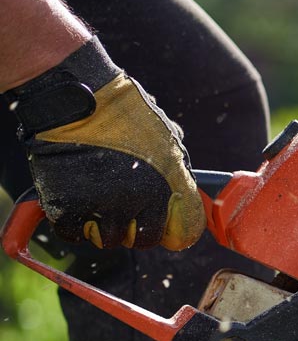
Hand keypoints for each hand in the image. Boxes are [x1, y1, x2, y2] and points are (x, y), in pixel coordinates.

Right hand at [3, 38, 204, 249]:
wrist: (75, 99)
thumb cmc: (122, 112)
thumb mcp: (164, 137)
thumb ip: (175, 167)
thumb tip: (186, 182)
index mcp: (167, 187)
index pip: (184, 233)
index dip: (172, 232)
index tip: (162, 227)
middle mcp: (138, 201)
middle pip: (144, 241)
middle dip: (135, 232)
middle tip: (123, 215)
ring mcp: (102, 206)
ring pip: (108, 240)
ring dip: (102, 228)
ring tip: (95, 204)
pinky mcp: (68, 206)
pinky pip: (73, 234)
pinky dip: (73, 225)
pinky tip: (74, 204)